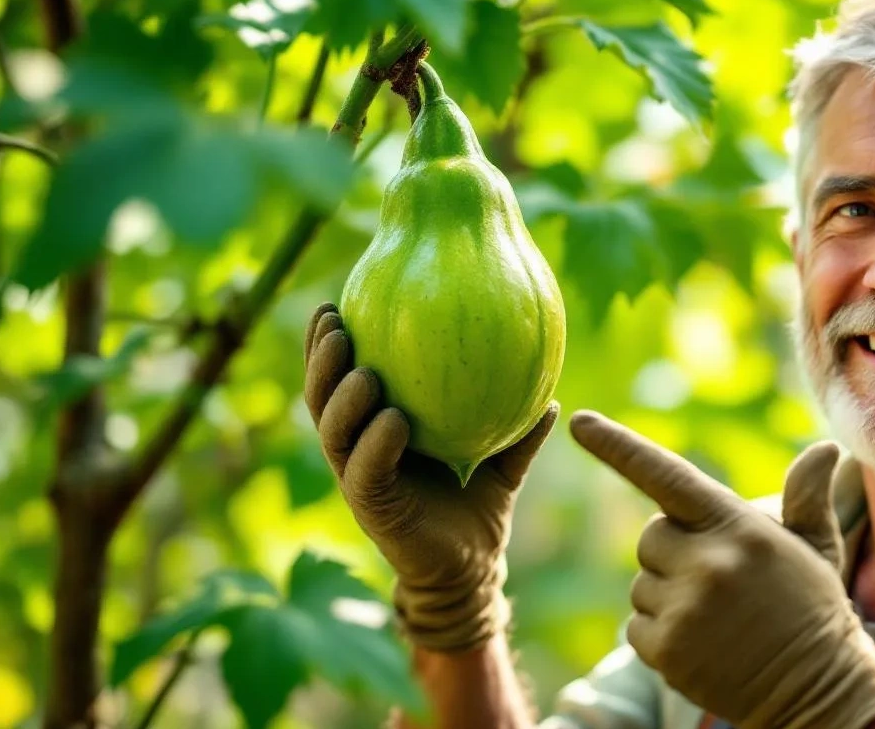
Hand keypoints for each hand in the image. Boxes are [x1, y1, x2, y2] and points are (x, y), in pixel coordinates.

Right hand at [303, 302, 557, 652]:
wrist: (470, 572)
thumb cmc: (477, 511)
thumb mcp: (501, 462)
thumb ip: (518, 429)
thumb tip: (553, 394)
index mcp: (377, 430)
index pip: (343, 378)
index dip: (330, 343)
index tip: (336, 301)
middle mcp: (359, 451)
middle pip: (322, 398)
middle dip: (321, 359)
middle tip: (334, 320)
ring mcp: (360, 481)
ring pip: (333, 432)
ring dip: (340, 397)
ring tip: (360, 367)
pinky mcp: (372, 510)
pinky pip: (366, 471)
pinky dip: (376, 443)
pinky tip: (393, 419)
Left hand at [569, 411, 874, 728]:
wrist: (817, 691)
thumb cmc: (812, 612)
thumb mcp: (817, 548)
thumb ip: (807, 498)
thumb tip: (825, 449)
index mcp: (738, 527)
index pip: (666, 476)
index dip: (619, 447)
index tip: (579, 422)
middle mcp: (709, 562)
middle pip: (649, 537)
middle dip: (670, 552)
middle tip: (714, 579)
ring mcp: (686, 607)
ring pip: (642, 585)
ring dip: (666, 597)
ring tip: (716, 618)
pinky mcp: (667, 649)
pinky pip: (636, 627)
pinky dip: (659, 636)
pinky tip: (701, 646)